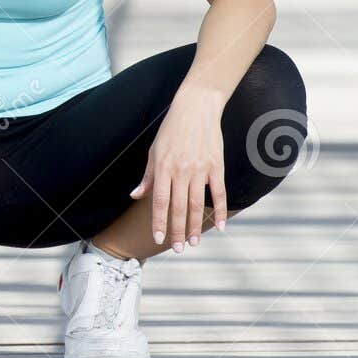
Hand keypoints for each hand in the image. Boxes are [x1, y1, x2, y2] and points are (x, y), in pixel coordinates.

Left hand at [130, 88, 226, 251]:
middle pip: (178, 207)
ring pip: (198, 203)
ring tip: (195, 243)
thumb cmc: (171, 129)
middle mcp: (181, 171)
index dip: (158, 222)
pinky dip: (221, 210)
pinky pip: (219, 192)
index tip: (157, 239)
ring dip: (196, 226)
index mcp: (163, 168)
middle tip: (178, 249)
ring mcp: (200, 169)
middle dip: (177, 230)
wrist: (196, 107)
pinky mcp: (217, 165)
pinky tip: (221, 226)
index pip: (159, 201)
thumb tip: (135, 196)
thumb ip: (148, 176)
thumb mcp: (154, 151)